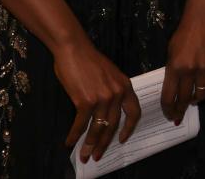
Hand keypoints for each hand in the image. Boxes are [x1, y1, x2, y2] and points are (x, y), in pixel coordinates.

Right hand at [55, 39, 141, 162]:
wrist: (74, 49)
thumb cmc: (89, 60)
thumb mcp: (110, 74)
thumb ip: (112, 91)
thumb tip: (105, 113)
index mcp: (125, 86)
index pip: (134, 112)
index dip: (129, 128)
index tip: (122, 140)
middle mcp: (117, 93)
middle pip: (114, 125)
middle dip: (105, 143)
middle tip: (97, 156)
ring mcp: (102, 98)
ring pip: (98, 128)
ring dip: (89, 144)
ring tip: (84, 155)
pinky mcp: (85, 101)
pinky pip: (81, 124)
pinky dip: (74, 135)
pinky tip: (69, 142)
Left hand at [161, 4, 204, 123]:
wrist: (202, 19)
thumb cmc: (183, 34)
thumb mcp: (170, 52)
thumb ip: (171, 71)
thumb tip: (173, 89)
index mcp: (174, 68)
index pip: (169, 96)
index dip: (168, 109)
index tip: (168, 115)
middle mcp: (189, 71)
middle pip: (184, 99)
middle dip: (180, 111)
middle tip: (178, 117)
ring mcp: (204, 69)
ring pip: (200, 95)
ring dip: (195, 100)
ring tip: (192, 100)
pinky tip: (202, 85)